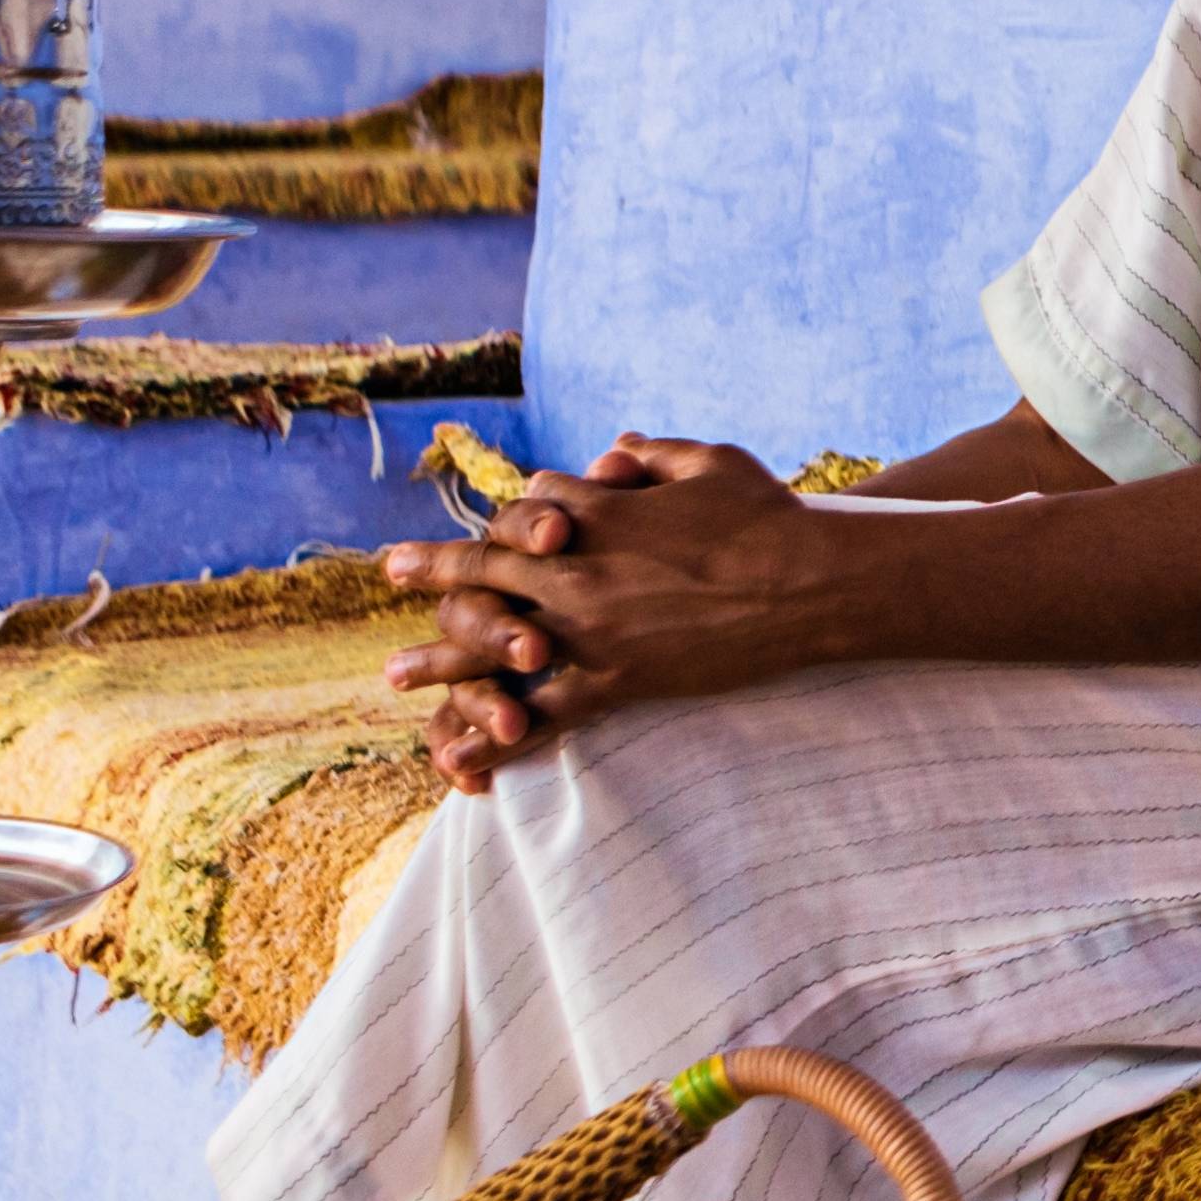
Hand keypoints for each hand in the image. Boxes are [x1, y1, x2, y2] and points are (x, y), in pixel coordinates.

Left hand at [378, 438, 846, 760]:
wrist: (809, 583)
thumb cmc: (768, 515)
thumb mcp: (710, 461)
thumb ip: (655, 452)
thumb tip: (617, 446)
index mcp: (595, 512)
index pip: (529, 506)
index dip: (518, 514)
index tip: (504, 521)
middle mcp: (576, 568)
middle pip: (484, 568)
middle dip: (433, 569)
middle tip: (391, 569)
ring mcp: (590, 629)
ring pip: (492, 646)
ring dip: (439, 660)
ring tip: (395, 675)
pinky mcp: (617, 680)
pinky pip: (544, 712)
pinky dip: (501, 734)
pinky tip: (466, 754)